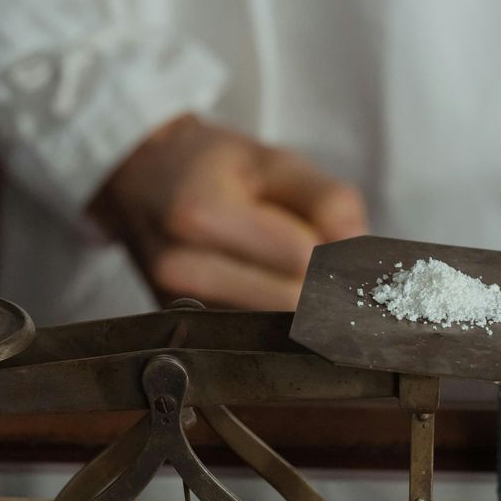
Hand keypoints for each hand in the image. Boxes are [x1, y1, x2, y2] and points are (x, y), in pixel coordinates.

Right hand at [91, 114, 368, 310]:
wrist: (142, 180)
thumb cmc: (213, 166)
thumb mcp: (274, 161)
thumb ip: (325, 198)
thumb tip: (358, 244)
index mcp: (201, 215)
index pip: (300, 260)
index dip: (337, 257)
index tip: (348, 250)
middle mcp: (180, 269)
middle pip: (288, 304)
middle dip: (321, 288)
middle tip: (331, 267)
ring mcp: (174, 305)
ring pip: (272, 330)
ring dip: (299, 309)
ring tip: (297, 274)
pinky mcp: (181, 327)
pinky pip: (249, 339)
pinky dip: (273, 322)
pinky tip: (272, 292)